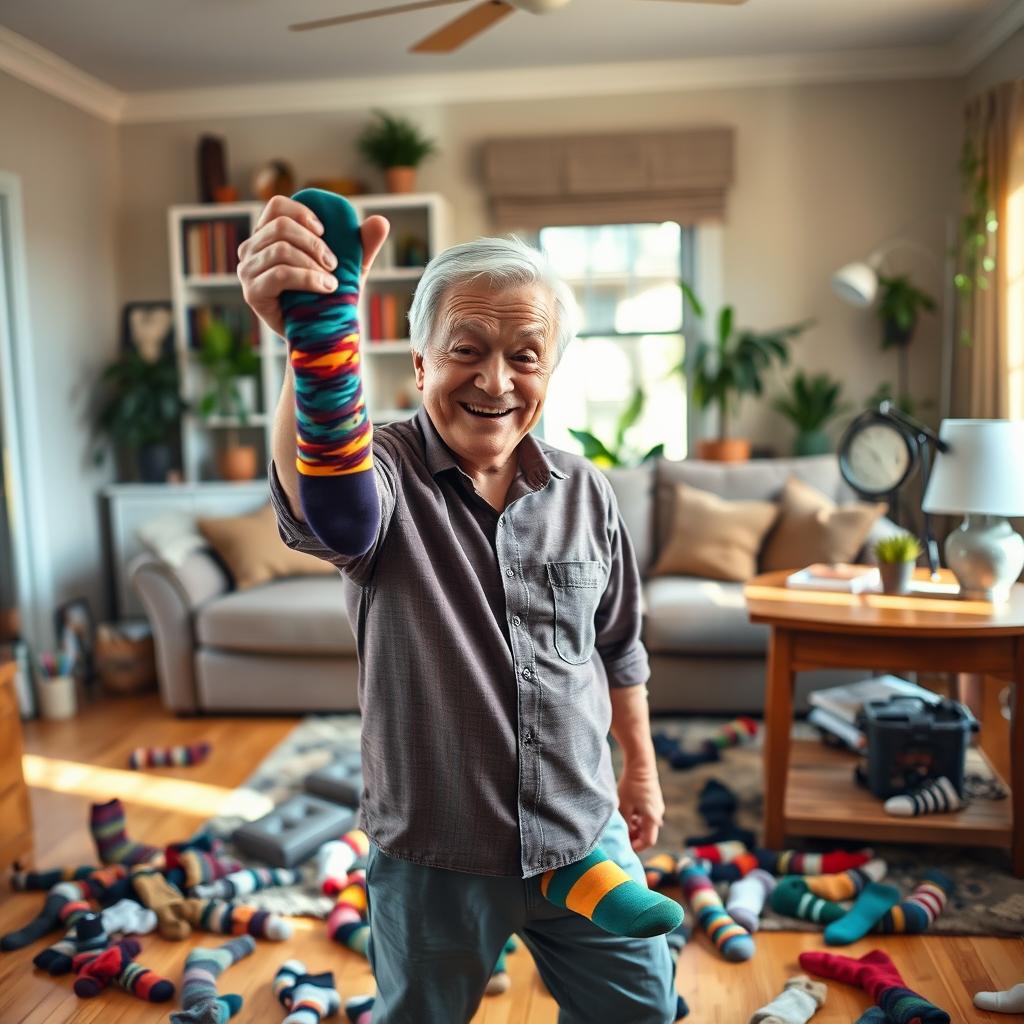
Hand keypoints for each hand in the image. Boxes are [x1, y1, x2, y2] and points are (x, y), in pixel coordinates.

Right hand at [237, 194, 389, 337]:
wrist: (320, 335)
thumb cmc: (330, 296)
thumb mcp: (348, 267)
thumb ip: (362, 244)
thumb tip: (381, 221)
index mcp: (268, 235)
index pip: (276, 206)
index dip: (302, 213)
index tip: (324, 231)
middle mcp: (251, 249)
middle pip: (281, 227)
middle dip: (314, 244)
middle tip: (334, 264)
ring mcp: (247, 271)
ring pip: (281, 250)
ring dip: (313, 264)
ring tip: (332, 282)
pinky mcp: (252, 293)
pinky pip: (280, 275)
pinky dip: (308, 278)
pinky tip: (325, 287)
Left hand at [617, 765, 664, 852]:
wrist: (641, 764)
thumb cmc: (631, 785)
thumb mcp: (624, 807)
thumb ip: (625, 824)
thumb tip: (624, 836)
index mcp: (652, 818)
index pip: (648, 841)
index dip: (637, 847)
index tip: (625, 847)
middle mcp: (658, 814)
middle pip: (648, 833)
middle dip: (635, 837)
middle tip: (621, 836)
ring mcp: (657, 807)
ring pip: (646, 824)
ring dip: (635, 827)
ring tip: (622, 823)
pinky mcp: (654, 801)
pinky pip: (646, 815)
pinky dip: (638, 818)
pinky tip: (627, 813)